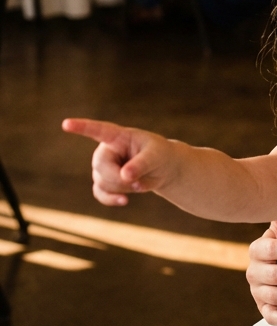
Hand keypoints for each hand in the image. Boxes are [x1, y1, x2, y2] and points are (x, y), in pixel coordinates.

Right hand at [61, 117, 176, 205]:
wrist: (162, 169)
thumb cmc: (159, 155)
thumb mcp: (156, 156)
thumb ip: (141, 164)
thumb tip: (124, 176)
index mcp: (118, 136)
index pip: (98, 130)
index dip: (82, 127)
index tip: (66, 124)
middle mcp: (106, 150)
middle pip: (100, 166)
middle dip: (119, 178)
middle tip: (139, 181)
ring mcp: (103, 167)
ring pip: (102, 182)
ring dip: (122, 188)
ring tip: (140, 183)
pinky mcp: (104, 182)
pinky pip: (100, 193)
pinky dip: (111, 199)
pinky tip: (124, 201)